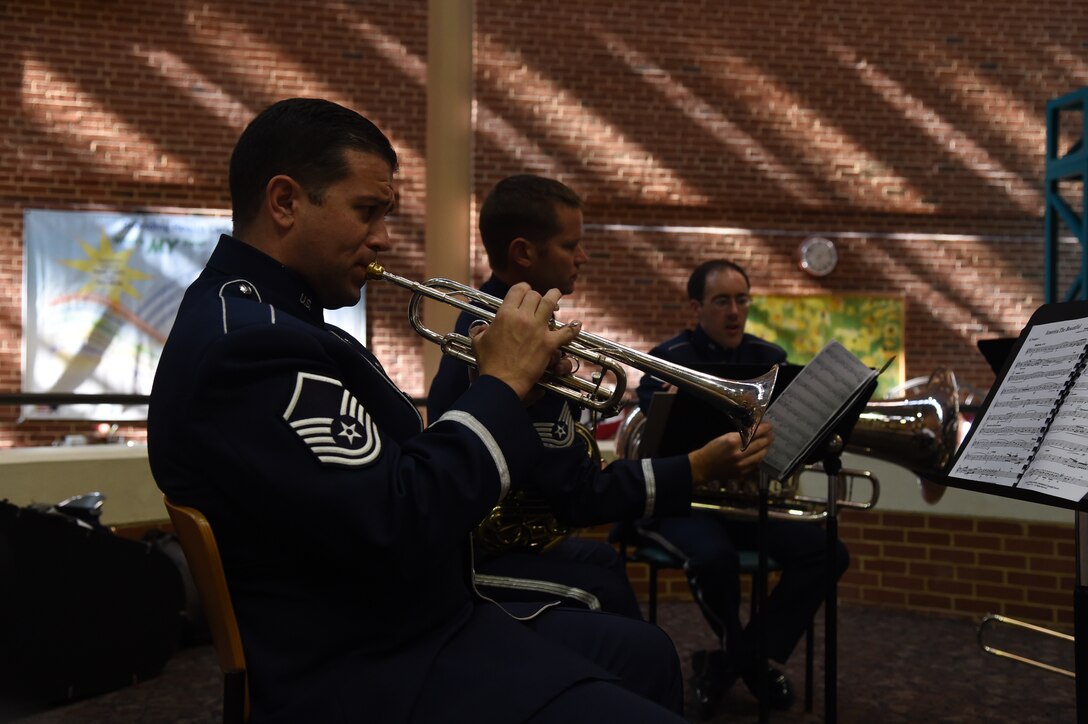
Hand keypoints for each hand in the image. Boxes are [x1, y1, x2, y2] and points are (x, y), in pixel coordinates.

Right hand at [472, 283, 580, 399]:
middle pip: (534, 295)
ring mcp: (537, 329)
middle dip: (536, 296)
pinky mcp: (548, 343)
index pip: (518, 290)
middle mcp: (522, 317)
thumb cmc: (489, 363)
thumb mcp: (478, 342)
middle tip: (538, 299)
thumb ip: (481, 331)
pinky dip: (573, 328)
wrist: (502, 381)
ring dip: (554, 297)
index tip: (525, 292)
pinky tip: (576, 325)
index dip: (523, 289)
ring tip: (556, 295)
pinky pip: (566, 332)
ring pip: (550, 303)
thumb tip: (483, 328)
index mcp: (505, 314)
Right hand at [687, 422, 773, 485]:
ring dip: (765, 448)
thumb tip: (754, 431)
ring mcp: (741, 465)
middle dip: (768, 438)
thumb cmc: (712, 449)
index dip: (765, 429)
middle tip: (771, 434)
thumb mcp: (724, 437)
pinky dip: (759, 458)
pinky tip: (759, 454)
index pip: (755, 434)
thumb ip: (740, 435)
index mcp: (733, 442)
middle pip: (761, 445)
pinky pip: (755, 464)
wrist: (704, 466)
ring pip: (760, 455)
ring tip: (767, 444)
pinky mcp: (742, 473)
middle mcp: (739, 453)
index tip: (770, 426)